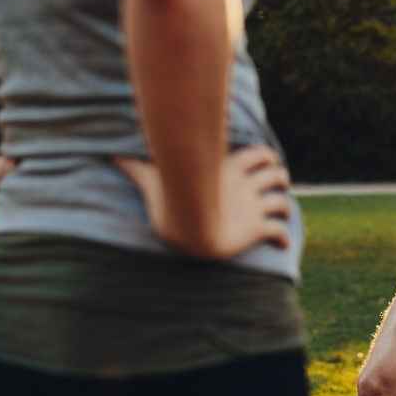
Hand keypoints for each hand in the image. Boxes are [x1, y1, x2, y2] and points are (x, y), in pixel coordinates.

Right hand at [114, 145, 291, 258]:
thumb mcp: (154, 181)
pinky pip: (278, 231)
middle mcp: (245, 186)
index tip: (267, 160)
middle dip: (280, 177)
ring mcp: (252, 207)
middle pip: (275, 173)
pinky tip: (282, 241)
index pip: (257, 154)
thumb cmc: (171, 202)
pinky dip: (284, 235)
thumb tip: (110, 154)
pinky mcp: (255, 229)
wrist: (192, 228)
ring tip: (284, 211)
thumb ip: (138, 168)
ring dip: (285, 204)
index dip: (265, 156)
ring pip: (282, 200)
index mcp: (227, 170)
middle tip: (279, 183)